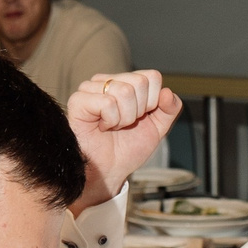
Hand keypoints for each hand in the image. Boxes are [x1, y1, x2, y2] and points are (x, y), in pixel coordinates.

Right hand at [68, 70, 181, 210]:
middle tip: (124, 124)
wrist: (109, 171)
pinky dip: (111, 121)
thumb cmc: (127, 149)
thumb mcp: (158, 128)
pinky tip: (102, 127)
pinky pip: (108, 103)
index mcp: (125, 82)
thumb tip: (167, 92)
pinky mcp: (78, 100)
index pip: (152, 77)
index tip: (139, 118)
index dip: (152, 102)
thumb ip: (169, 109)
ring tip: (112, 126)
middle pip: (140, 82)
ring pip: (125, 92)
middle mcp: (107, 81)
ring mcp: (90, 88)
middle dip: (138, 111)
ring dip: (124, 118)